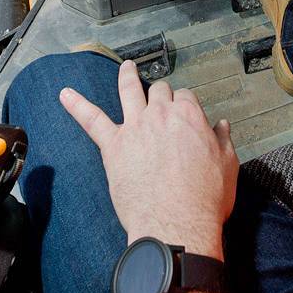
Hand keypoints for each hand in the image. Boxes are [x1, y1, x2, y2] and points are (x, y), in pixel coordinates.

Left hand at [60, 60, 237, 259]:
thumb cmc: (203, 199)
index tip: (184, 113)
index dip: (184, 104)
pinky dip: (77, 105)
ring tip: (125, 68)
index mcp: (189, 117)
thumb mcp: (227, 166)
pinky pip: (91, 120)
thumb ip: (223, 141)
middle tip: (160, 100)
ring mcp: (135, 128)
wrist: (177, 224)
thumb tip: (221, 126)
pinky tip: (65, 95)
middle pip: (159, 91)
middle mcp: (161, 115)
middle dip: (160, 93)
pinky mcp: (113, 146)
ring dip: (126, 76)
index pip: (185, 97)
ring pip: (128, 91)